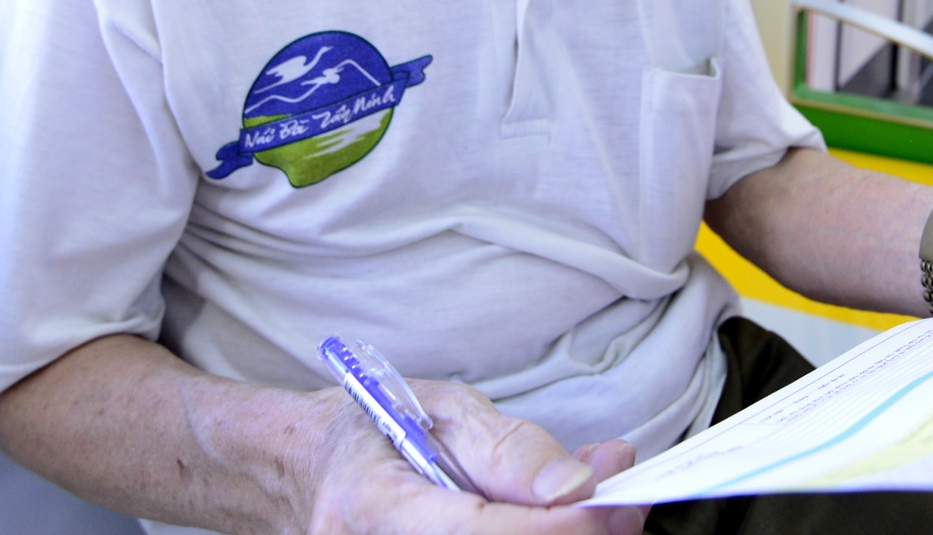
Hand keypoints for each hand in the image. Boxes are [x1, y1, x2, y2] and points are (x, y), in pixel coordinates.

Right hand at [305, 379, 643, 534]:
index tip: (615, 503)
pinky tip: (553, 524)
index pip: (478, 534)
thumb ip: (511, 449)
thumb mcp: (442, 410)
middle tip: (622, 505)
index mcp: (372, 507)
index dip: (557, 527)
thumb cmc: (376, 432)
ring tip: (588, 507)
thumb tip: (580, 485)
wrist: (310, 473)